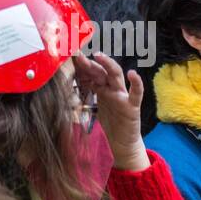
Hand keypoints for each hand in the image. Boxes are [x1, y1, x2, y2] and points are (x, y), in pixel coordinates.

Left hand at [72, 53, 147, 171]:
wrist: (122, 144)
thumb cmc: (108, 124)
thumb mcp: (92, 107)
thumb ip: (82, 96)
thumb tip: (64, 87)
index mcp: (101, 89)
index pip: (90, 73)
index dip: (81, 66)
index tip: (69, 57)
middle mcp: (112, 89)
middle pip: (101, 71)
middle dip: (89, 63)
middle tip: (77, 55)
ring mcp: (123, 96)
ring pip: (116, 76)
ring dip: (108, 65)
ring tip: (99, 56)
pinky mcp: (132, 107)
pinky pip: (136, 93)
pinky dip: (136, 83)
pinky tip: (132, 74)